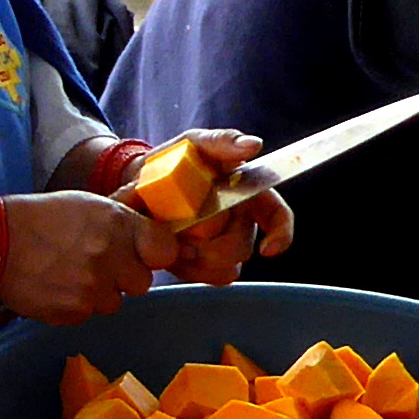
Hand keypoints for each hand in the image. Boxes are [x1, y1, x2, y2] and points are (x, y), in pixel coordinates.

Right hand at [0, 190, 163, 323]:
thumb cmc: (41, 218)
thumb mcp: (88, 205)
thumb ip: (122, 224)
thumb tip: (151, 239)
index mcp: (117, 224)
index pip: (164, 249)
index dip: (156, 253)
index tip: (146, 254)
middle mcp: (110, 257)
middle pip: (142, 282)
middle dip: (124, 276)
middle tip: (98, 263)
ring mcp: (92, 289)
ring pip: (114, 302)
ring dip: (99, 292)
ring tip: (70, 273)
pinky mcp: (73, 312)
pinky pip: (87, 314)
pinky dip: (76, 304)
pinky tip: (57, 285)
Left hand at [115, 130, 296, 286]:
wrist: (137, 182)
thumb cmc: (172, 159)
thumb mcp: (193, 142)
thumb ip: (223, 141)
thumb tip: (253, 146)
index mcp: (244, 193)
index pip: (276, 215)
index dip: (281, 234)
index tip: (268, 249)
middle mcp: (237, 222)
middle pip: (243, 248)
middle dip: (216, 247)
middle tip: (185, 234)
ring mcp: (218, 245)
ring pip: (226, 269)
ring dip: (200, 260)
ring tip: (174, 240)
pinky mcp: (198, 263)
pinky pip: (204, 277)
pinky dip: (187, 269)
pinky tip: (171, 251)